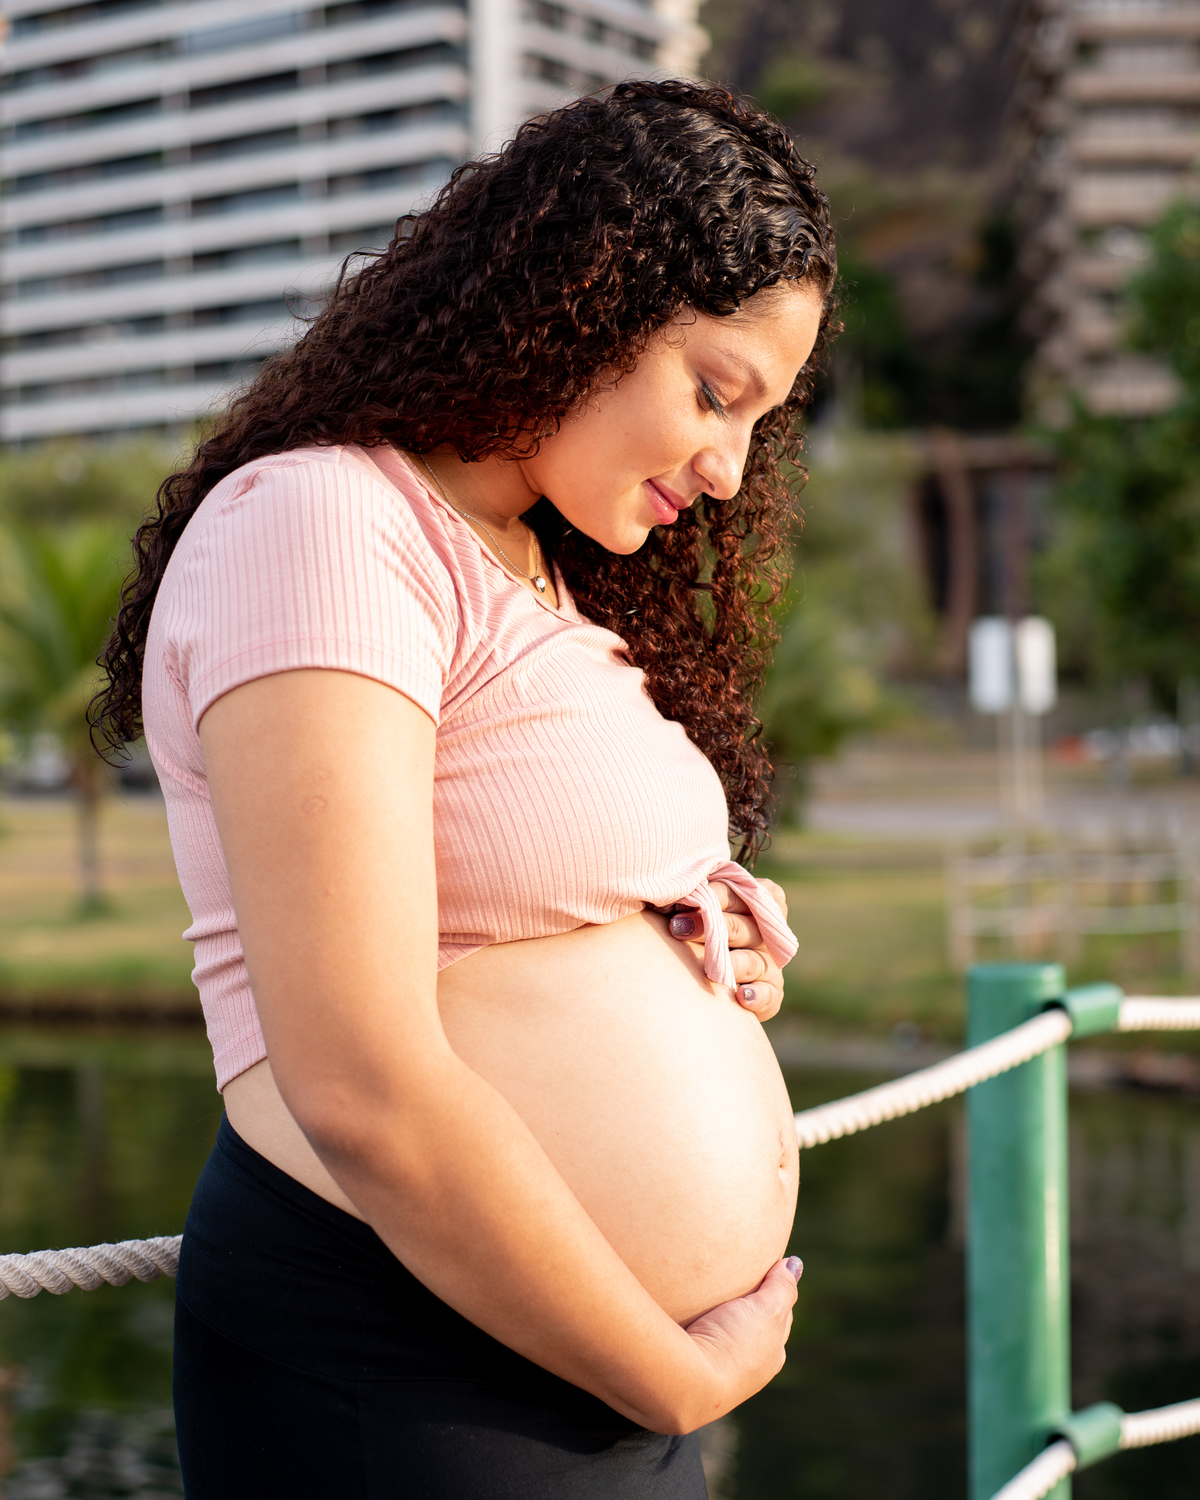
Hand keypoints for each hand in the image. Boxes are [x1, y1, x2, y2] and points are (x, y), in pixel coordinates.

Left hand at [668, 879, 788, 1021]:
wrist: (710, 967)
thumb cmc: (702, 925)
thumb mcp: (704, 904)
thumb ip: (697, 894)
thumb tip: (671, 891)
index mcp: (759, 902)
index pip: (744, 893)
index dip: (717, 893)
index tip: (688, 895)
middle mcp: (768, 932)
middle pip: (742, 927)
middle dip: (709, 926)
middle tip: (677, 927)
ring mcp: (770, 963)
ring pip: (753, 961)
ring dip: (730, 963)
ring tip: (709, 969)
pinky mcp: (771, 992)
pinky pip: (769, 994)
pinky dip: (758, 995)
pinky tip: (742, 996)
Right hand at [678, 1256, 801, 1428]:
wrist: (688, 1381)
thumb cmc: (733, 1344)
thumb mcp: (767, 1309)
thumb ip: (782, 1287)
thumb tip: (795, 1264)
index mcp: (771, 1354)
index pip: (779, 1315)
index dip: (774, 1290)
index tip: (763, 1268)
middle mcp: (749, 1367)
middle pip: (753, 1325)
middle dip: (749, 1305)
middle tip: (736, 1278)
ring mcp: (720, 1369)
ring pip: (726, 1333)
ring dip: (721, 1316)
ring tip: (708, 1295)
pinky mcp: (692, 1367)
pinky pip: (701, 1338)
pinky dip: (699, 1324)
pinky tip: (689, 1314)